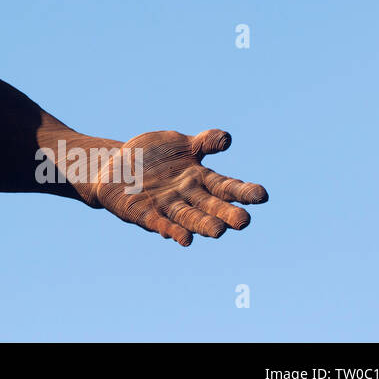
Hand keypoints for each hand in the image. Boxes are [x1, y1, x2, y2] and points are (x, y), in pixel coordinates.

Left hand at [84, 129, 266, 245]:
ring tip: (218, 231)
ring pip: (189, 219)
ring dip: (203, 226)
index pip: (227, 187)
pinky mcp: (146, 215)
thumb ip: (203, 142)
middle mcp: (189, 197)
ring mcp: (168, 207)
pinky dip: (172, 231)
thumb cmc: (153, 155)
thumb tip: (227, 139)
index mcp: (201, 179)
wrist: (116, 165)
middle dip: (226, 214)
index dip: (244, 192)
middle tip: (243, 221)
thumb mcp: (178, 142)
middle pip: (212, 207)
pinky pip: (161, 224)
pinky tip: (184, 239)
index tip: (262, 195)